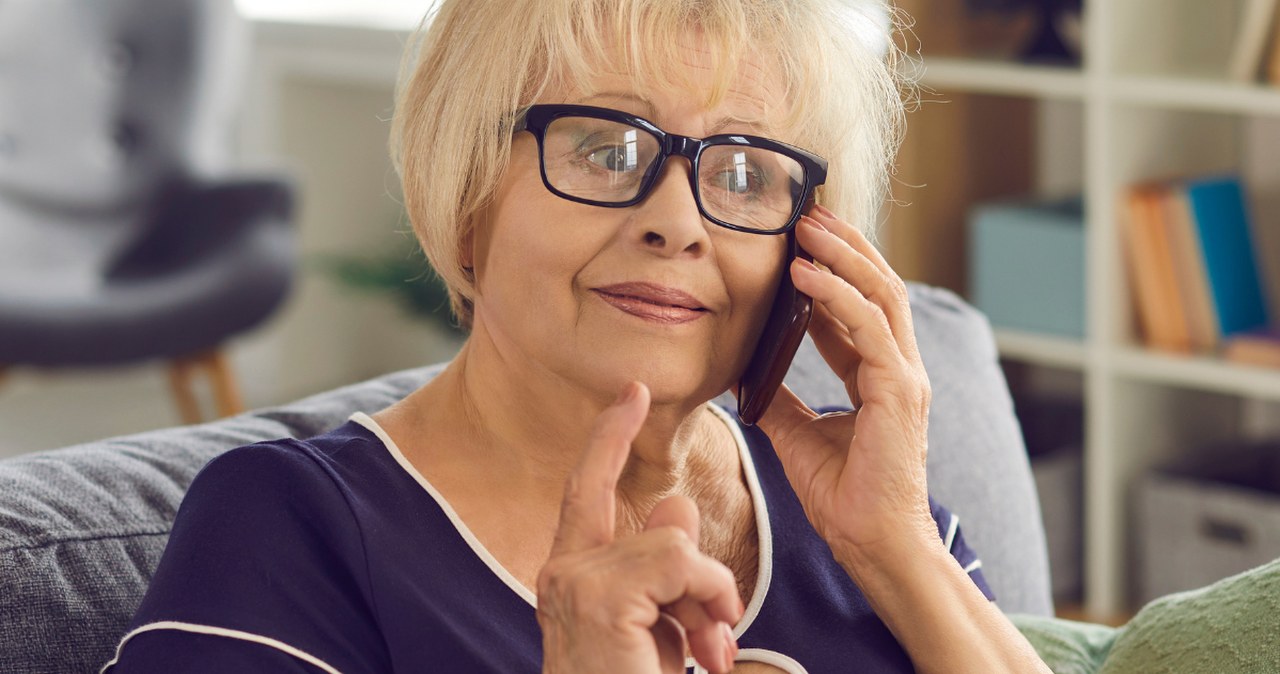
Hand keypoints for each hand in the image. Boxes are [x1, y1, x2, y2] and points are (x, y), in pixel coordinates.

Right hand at [537, 382, 743, 673]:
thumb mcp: (661, 632)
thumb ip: (665, 569)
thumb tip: (674, 505)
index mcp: (572, 576)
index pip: (586, 489)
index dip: (609, 437)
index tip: (633, 392)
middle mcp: (561, 572)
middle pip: (650, 522)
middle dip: (698, 572)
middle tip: (718, 639)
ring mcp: (573, 582)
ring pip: (671, 543)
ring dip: (709, 597)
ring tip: (712, 652)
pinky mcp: (598, 597)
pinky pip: (677, 562)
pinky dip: (707, 599)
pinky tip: (704, 648)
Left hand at [753, 205, 937, 569]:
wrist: (871, 543)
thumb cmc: (843, 496)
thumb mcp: (795, 434)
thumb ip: (777, 397)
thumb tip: (743, 370)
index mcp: (879, 374)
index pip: (859, 305)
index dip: (832, 268)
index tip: (799, 239)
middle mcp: (898, 367)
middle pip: (878, 285)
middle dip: (843, 244)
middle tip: (806, 211)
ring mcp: (904, 376)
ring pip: (880, 294)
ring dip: (841, 254)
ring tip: (805, 225)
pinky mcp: (900, 391)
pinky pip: (869, 327)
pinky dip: (837, 295)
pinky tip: (805, 273)